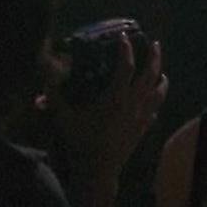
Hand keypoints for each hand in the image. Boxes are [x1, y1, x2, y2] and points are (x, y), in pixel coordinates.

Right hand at [52, 37, 165, 174]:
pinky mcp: (145, 127)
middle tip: (154, 44)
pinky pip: (156, 109)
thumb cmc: (81, 143)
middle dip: (155, 56)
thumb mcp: (64, 119)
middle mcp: (134, 103)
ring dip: (161, 77)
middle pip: (151, 73)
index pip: (126, 66)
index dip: (126, 50)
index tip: (124, 37)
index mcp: (116, 98)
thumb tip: (44, 82)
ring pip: (159, 91)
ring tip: (160, 70)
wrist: (98, 170)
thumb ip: (54, 99)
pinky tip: (153, 98)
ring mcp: (142, 116)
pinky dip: (156, 99)